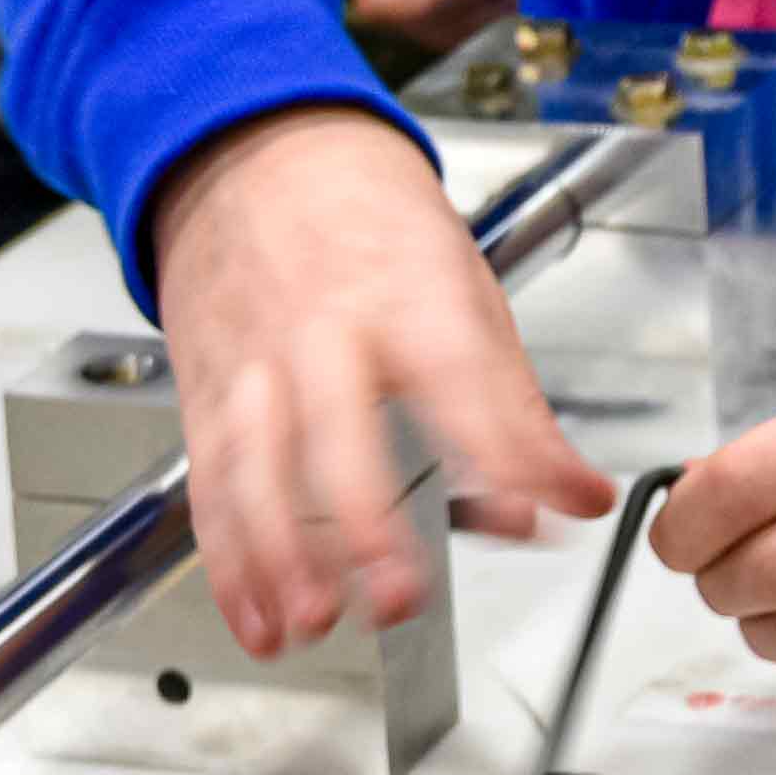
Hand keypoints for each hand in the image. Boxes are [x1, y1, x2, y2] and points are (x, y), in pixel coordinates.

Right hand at [145, 105, 610, 656]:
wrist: (256, 151)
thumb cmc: (370, 223)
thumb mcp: (465, 287)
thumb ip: (513, 405)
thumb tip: (568, 496)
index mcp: (407, 296)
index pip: (464, 378)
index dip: (510, 450)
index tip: (552, 510)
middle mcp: (323, 334)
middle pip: (337, 436)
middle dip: (366, 524)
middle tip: (403, 597)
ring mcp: (254, 367)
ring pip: (256, 471)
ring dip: (282, 558)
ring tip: (317, 623)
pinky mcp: (207, 399)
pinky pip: (212, 488)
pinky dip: (229, 562)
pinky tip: (259, 618)